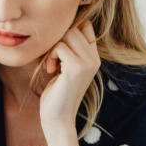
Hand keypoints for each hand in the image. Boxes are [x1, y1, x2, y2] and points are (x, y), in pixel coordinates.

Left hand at [39, 21, 100, 135]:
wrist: (58, 118)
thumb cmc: (56, 93)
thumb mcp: (64, 68)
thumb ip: (68, 50)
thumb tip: (60, 27)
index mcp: (94, 57)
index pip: (86, 26)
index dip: (68, 32)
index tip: (56, 49)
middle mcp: (94, 58)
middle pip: (73, 28)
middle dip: (56, 41)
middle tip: (50, 60)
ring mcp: (87, 63)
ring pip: (66, 35)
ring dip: (52, 49)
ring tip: (50, 65)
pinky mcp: (76, 68)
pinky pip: (59, 47)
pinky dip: (50, 56)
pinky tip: (50, 70)